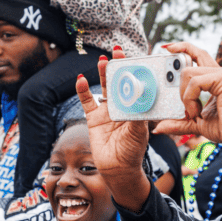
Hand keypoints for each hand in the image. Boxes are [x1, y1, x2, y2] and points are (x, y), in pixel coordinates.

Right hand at [76, 49, 151, 209]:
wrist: (118, 169)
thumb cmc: (133, 150)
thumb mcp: (139, 131)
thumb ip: (138, 112)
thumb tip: (140, 94)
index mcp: (136, 107)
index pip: (135, 84)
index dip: (134, 70)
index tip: (134, 57)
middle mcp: (122, 106)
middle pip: (119, 81)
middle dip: (118, 66)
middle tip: (116, 51)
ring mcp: (107, 111)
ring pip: (104, 88)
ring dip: (102, 74)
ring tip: (102, 61)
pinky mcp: (93, 118)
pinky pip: (87, 101)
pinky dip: (82, 90)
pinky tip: (81, 80)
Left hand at [153, 43, 221, 151]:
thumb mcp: (197, 124)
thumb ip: (179, 122)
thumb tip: (159, 127)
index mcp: (217, 79)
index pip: (198, 54)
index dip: (183, 47)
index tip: (167, 47)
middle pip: (192, 57)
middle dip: (176, 71)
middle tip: (175, 93)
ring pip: (189, 72)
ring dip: (184, 96)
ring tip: (193, 112)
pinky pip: (195, 82)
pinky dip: (190, 98)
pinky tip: (197, 112)